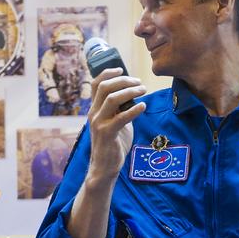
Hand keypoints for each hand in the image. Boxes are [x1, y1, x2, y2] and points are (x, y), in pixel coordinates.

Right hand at [64, 69, 145, 237]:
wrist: (104, 168)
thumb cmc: (112, 145)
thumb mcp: (115, 122)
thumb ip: (120, 109)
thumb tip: (134, 95)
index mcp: (94, 109)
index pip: (95, 84)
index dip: (107, 73)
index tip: (121, 69)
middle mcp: (94, 114)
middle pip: (105, 87)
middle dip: (124, 80)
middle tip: (139, 83)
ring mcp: (99, 124)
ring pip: (112, 99)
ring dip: (130, 92)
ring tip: (144, 91)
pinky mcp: (107, 134)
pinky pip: (121, 117)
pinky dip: (134, 109)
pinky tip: (143, 107)